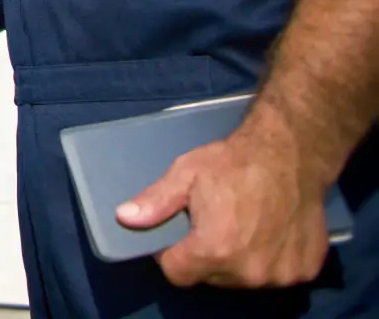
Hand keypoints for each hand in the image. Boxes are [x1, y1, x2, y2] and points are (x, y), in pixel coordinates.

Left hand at [115, 126, 331, 288]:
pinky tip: (269, 231)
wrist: (291, 152)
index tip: (179, 236)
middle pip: (210, 277)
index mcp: (215, 249)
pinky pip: (276, 275)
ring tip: (242, 226)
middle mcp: (249, 271)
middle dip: (205, 256)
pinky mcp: (305, 270)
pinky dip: (270, 259)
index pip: (178, 274)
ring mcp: (281, 275)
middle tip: (213, 224)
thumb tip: (124, 218)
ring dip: (238, 260)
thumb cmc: (233, 161)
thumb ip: (155, 202)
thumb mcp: (186, 174)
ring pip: (243, 278)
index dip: (172, 255)